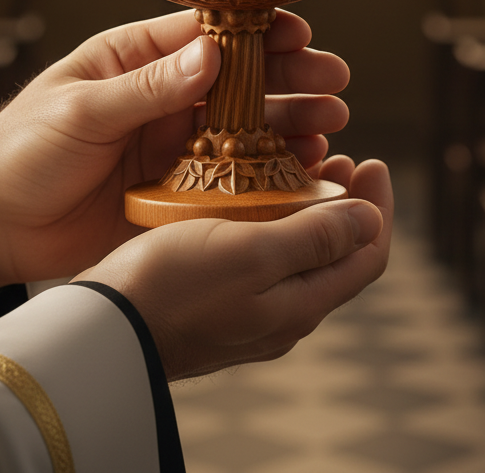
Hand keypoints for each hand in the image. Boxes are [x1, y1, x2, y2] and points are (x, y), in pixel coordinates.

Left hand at [0, 10, 349, 289]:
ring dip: (291, 122)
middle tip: (333, 84)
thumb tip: (210, 53)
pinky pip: (233, 175)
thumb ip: (145, 87)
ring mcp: (175, 142)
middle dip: (290, 77)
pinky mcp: (177, 189)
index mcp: (137, 58)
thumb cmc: (22, 149)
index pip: (208, 31)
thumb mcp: (80, 110)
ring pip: (247, 125)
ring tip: (330, 126)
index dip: (258, 30)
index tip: (300, 34)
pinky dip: (270, 172)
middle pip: (242, 77)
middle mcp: (164, 95)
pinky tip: (303, 170)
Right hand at [76, 156, 392, 380]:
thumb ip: (315, 238)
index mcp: (300, 304)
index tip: (373, 161)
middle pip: (336, 256)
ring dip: (310, 211)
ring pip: (299, 256)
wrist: (105, 327)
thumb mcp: (252, 253)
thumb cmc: (173, 285)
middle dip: (347, 206)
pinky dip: (273, 222)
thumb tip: (371, 220)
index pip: (367, 256)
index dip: (379, 208)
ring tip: (299, 169)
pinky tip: (250, 198)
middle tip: (340, 159)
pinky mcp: (217, 303)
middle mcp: (282, 315)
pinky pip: (263, 259)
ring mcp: (249, 312)